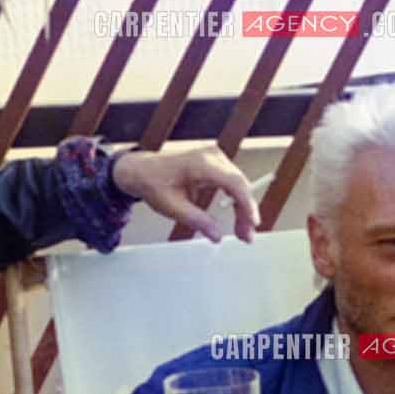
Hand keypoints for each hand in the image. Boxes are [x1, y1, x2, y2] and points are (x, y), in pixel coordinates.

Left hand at [111, 147, 259, 241]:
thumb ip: (197, 221)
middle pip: (240, 185)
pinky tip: (238, 219)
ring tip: (242, 232)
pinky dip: (236, 201)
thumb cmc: (153, 184)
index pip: (234, 183)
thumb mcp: (173, 208)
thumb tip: (217, 236)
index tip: (252, 224)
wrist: (141, 170)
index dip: (247, 204)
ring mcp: (215, 157)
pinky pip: (233, 183)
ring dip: (242, 209)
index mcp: (201, 164)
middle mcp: (212, 156)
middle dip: (246, 212)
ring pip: (239, 185)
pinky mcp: (215, 163)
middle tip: (246, 237)